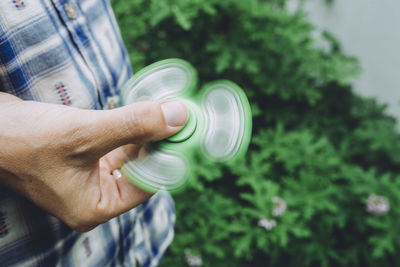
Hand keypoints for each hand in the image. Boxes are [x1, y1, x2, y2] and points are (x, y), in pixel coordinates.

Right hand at [0, 93, 187, 231]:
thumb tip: (178, 117)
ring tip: (162, 111)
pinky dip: (128, 130)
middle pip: (141, 169)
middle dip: (158, 142)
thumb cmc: (24, 140)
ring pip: (129, 155)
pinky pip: (115, 146)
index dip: (168, 156)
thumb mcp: (86, 133)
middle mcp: (94, 197)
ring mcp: (88, 178)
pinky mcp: (83, 159)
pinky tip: (140, 114)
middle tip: (177, 116)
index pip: (147, 184)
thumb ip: (135, 125)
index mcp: (95, 207)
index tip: (185, 129)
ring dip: (144, 133)